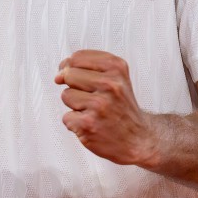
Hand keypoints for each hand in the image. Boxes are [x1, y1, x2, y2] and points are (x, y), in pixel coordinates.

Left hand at [55, 50, 158, 166]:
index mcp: (116, 68)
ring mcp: (99, 105)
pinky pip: (66, 117)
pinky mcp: (88, 124)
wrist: (138, 139)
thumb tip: (59, 75)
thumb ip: (86, 68)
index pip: (77, 57)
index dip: (71, 67)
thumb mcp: (115, 77)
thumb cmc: (121, 107)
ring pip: (66, 95)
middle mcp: (110, 85)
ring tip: (94, 112)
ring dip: (75, 106)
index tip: (80, 78)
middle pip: (68, 75)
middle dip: (75, 87)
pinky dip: (75, 124)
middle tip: (94, 99)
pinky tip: (92, 125)